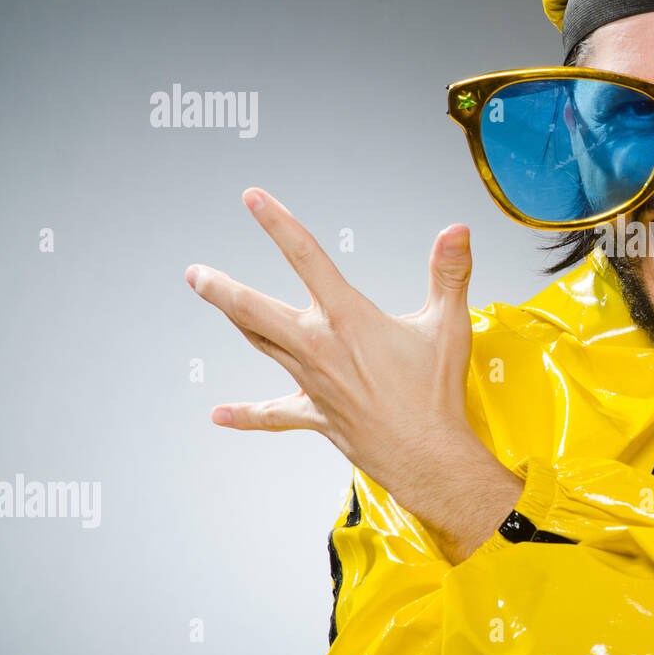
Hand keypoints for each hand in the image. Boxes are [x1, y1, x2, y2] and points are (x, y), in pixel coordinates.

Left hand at [185, 188, 521, 560]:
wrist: (428, 456)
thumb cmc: (437, 392)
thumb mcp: (449, 324)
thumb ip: (450, 272)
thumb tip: (457, 230)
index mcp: (348, 318)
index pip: (306, 257)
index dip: (278, 223)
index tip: (253, 199)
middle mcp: (319, 347)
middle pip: (254, 310)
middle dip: (221, 289)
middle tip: (196, 274)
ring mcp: (312, 382)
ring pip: (261, 344)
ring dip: (236, 321)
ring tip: (217, 300)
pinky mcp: (315, 415)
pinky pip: (273, 415)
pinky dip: (245, 415)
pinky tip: (220, 415)